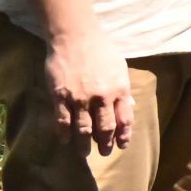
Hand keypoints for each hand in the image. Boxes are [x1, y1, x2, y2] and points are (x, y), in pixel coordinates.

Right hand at [46, 31, 133, 155]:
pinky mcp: (61, 97)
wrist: (75, 37)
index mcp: (119, 89)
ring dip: (84, 144)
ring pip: (83, 129)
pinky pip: (63, 121)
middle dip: (105, 144)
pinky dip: (64, 134)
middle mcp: (101, 97)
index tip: (122, 145)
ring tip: (84, 153)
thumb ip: (123, 89)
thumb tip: (130, 106)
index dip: (123, 135)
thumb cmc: (101, 50)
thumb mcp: (120, 67)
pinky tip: (65, 141)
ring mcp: (80, 99)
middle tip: (103, 153)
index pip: (124, 119)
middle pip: (105, 128)